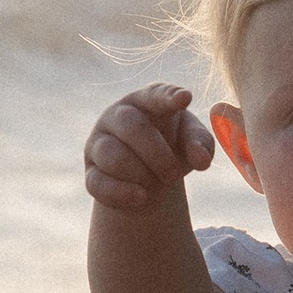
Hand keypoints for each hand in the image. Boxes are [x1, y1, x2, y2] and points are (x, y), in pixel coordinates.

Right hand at [85, 81, 213, 213]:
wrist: (147, 177)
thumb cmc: (173, 147)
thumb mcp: (192, 143)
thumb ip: (201, 145)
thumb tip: (202, 159)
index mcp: (146, 101)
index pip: (155, 94)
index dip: (168, 96)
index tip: (185, 99)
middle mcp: (117, 116)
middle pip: (131, 126)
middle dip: (157, 155)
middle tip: (174, 176)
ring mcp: (99, 143)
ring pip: (111, 155)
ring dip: (140, 174)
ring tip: (155, 185)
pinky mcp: (91, 172)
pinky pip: (98, 183)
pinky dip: (122, 193)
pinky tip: (141, 197)